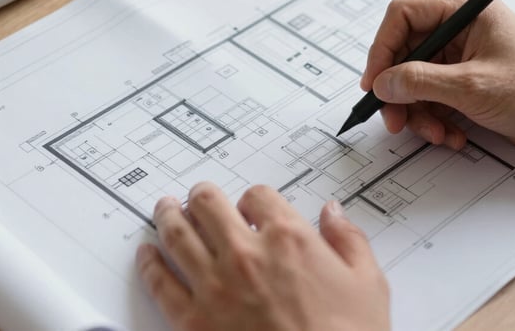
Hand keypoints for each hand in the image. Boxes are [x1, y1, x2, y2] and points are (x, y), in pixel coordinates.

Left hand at [136, 183, 389, 330]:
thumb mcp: (368, 283)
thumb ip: (349, 240)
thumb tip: (333, 213)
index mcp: (288, 238)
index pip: (258, 195)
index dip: (253, 197)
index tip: (251, 205)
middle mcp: (246, 254)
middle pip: (207, 204)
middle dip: (202, 196)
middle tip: (198, 196)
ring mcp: (215, 286)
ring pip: (177, 234)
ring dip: (167, 215)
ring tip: (164, 208)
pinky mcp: (193, 321)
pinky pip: (160, 282)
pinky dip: (149, 263)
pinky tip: (147, 254)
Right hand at [360, 0, 514, 158]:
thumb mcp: (472, 86)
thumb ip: (419, 82)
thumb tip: (382, 83)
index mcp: (465, 12)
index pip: (404, 16)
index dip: (382, 49)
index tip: (374, 82)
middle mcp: (461, 31)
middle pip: (406, 55)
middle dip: (400, 92)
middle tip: (395, 120)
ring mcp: (463, 60)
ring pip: (416, 83)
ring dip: (419, 113)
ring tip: (436, 134)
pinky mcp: (467, 86)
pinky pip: (433, 101)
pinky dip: (436, 121)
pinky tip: (453, 136)